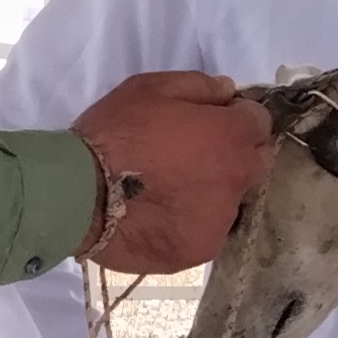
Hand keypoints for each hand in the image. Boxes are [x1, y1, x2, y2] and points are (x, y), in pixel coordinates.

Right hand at [71, 71, 274, 272]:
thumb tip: (229, 93)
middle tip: (194, 153)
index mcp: (232, 138)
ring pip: (231, 199)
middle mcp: (238, 181)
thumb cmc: (115, 134)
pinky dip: (193, 219)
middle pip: (254, 162)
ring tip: (172, 188)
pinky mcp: (202, 250)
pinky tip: (164, 214)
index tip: (212, 120)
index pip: (259, 122)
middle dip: (234, 153)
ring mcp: (222, 220)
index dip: (235, 117)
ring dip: (214, 190)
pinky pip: (208, 228)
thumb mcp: (151, 88)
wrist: (79, 196)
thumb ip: (200, 86)